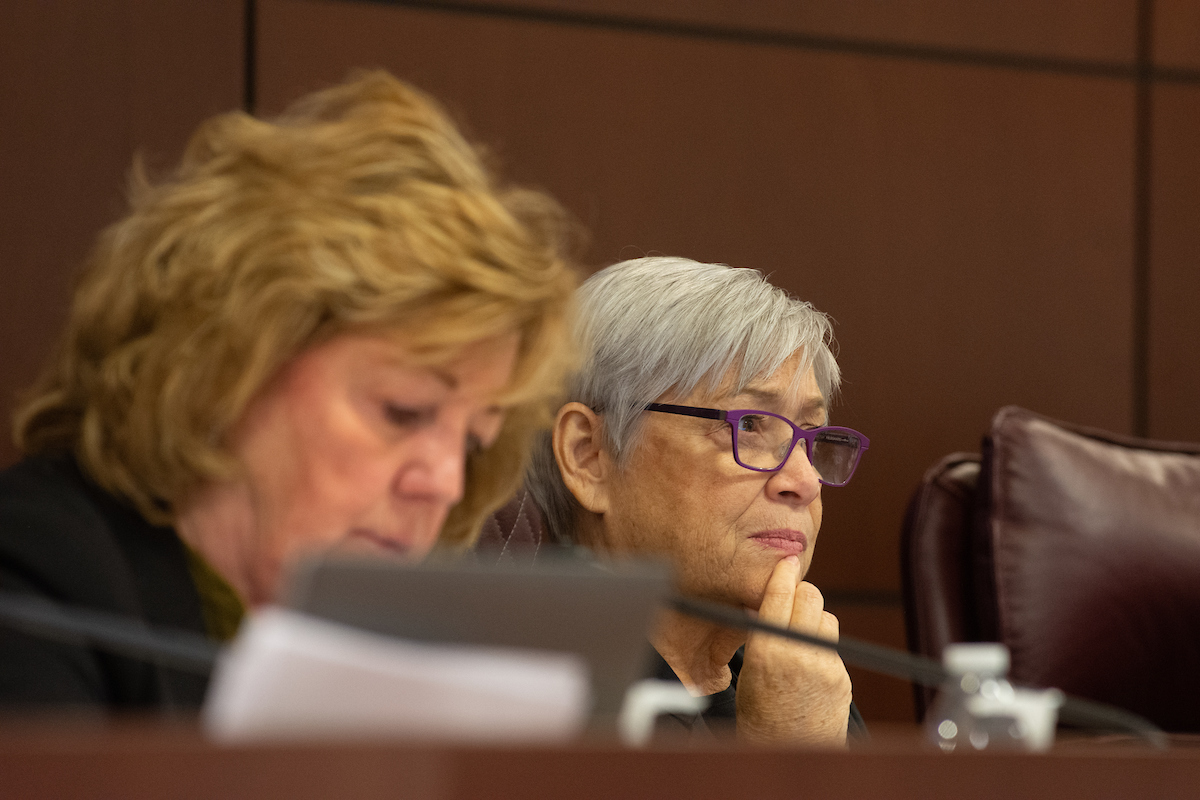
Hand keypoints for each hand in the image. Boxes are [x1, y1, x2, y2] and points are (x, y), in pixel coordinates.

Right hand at [735, 555, 851, 746]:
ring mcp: (824, 665)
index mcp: (766, 653)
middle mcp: (797, 655)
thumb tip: (769, 602)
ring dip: (814, 618)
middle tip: (792, 597)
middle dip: (801, 591)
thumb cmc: (759, 716)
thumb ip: (761, 636)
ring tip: (799, 635)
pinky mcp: (842, 676)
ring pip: (826, 616)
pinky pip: (834, 644)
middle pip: (811, 596)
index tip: (787, 561)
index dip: (783, 574)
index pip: (778, 597)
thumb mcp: (748, 673)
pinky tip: (809, 661)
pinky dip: (822, 644)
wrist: (791, 753)